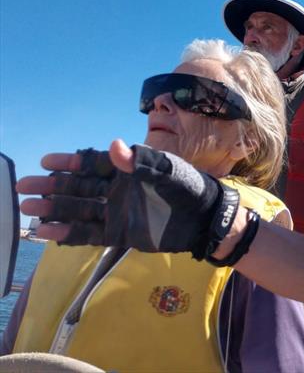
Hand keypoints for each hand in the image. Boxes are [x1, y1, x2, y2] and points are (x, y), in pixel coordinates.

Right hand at [17, 139, 236, 258]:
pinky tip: (45, 231)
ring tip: (27, 209)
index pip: (92, 164)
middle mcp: (117, 190)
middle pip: (78, 187)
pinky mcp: (119, 233)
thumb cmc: (190, 187)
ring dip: (53, 209)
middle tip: (23, 186)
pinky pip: (88, 233)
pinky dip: (67, 232)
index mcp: (128, 169)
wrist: (205, 219)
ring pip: (78, 210)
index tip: (46, 162)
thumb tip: (113, 145)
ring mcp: (116, 212)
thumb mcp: (168, 170)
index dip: (69, 162)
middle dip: (52, 186)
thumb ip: (141, 160)